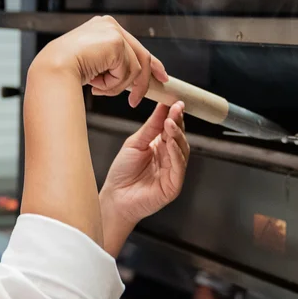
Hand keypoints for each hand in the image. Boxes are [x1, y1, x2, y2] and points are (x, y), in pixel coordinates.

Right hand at [33, 16, 167, 106]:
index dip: (151, 63)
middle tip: (136, 100)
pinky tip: (96, 83)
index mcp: (103, 27)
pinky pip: (127, 72)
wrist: (52, 69)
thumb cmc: (64, 69)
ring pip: (133, 68)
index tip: (160, 76)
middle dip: (142, 81)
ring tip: (97, 88)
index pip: (134, 45)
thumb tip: (132, 79)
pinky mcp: (116, 42)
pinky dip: (113, 84)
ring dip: (116, 86)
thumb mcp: (94, 64)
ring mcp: (113, 31)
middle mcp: (109, 25)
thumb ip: (112, 64)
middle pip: (140, 55)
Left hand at [101, 101, 189, 225]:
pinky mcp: (174, 185)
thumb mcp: (135, 143)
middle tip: (176, 108)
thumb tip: (162, 107)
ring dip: (177, 135)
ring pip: (182, 150)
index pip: (171, 128)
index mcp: (160, 147)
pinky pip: (179, 167)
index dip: (174, 115)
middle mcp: (169, 158)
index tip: (175, 102)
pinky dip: (176, 154)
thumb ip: (151, 127)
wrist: (115, 196)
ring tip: (170, 123)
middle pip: (179, 137)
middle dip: (178, 122)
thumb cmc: (122, 172)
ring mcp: (173, 171)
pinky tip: (171, 143)